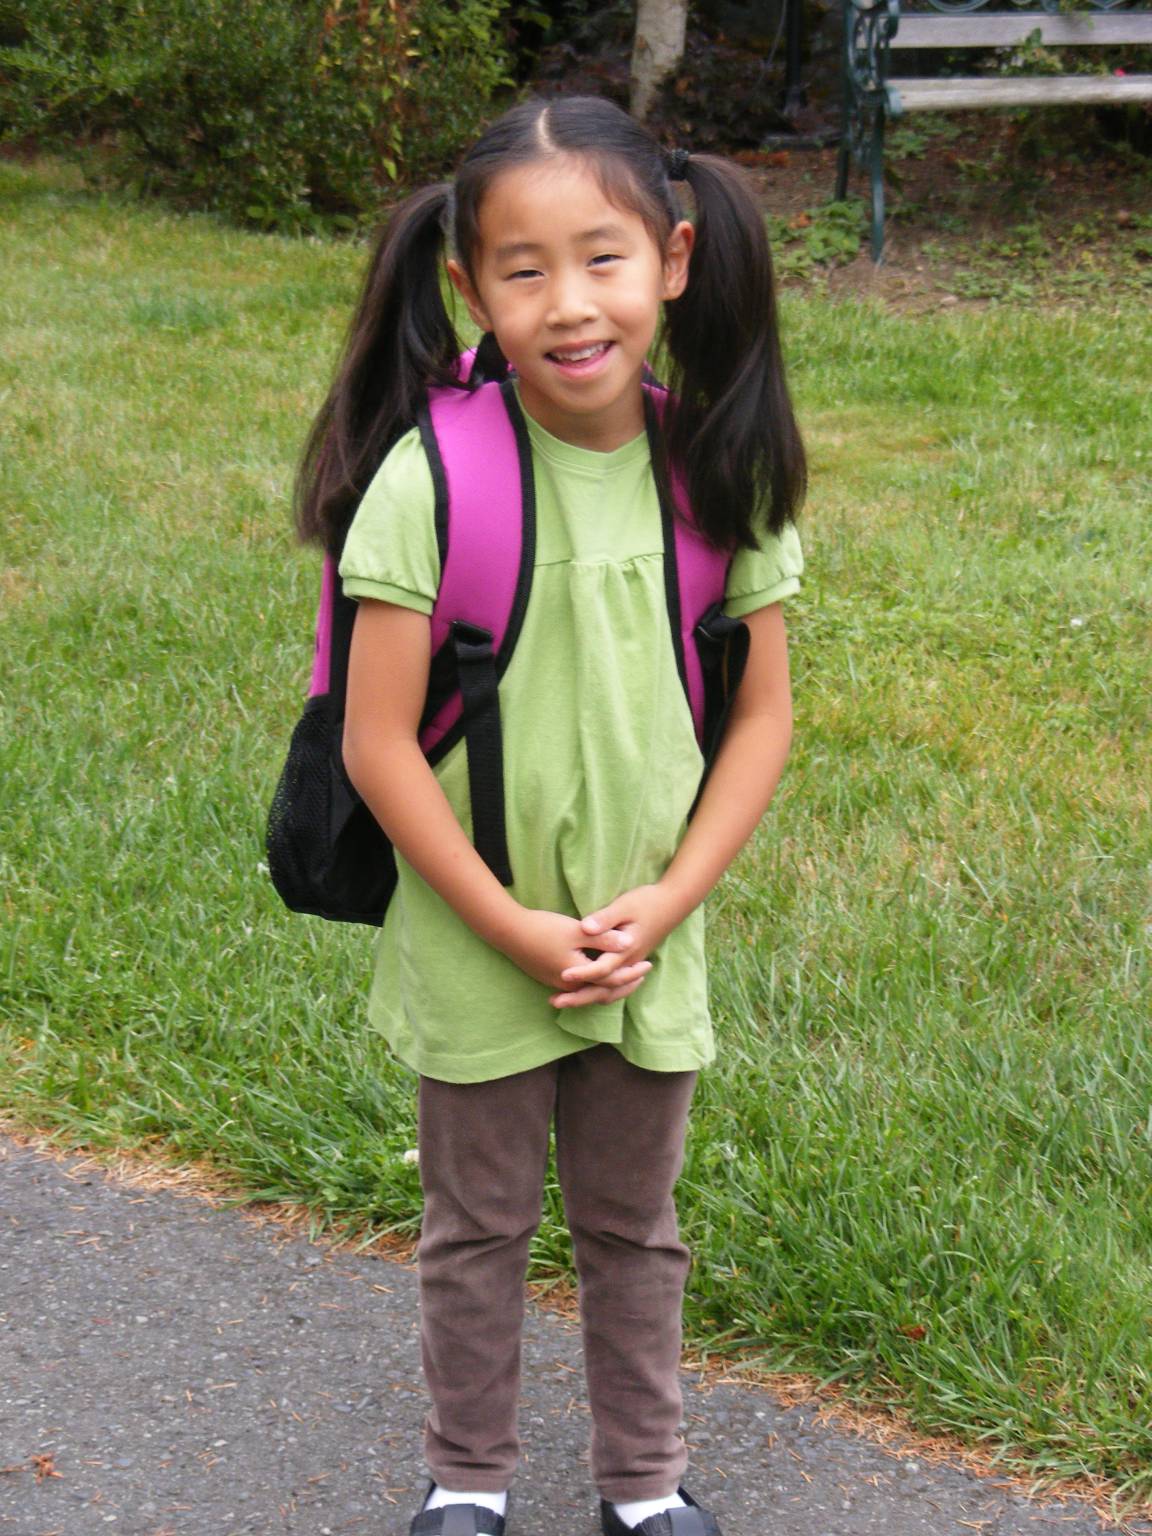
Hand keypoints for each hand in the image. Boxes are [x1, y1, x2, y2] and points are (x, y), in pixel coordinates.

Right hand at [497, 907, 653, 1007]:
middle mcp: (569, 986)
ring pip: (590, 989)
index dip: (631, 973)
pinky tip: (597, 972)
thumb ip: (604, 938)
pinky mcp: (549, 976)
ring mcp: (556, 983)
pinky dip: (593, 981)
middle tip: (643, 975)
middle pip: (602, 990)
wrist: (508, 931)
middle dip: (624, 984)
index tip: (648, 964)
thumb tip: (630, 943)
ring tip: (625, 976)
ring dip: (609, 984)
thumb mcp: (577, 931)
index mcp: (578, 975)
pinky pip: (578, 985)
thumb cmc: (543, 928)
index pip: (612, 980)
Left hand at [551, 883, 683, 1009]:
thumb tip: (585, 928)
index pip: (602, 968)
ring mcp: (630, 965)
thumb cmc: (647, 902)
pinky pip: (614, 986)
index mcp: (626, 950)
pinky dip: (598, 993)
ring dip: (586, 998)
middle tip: (554, 1002)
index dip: (582, 973)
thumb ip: (605, 919)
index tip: (563, 975)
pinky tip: (582, 992)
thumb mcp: (624, 906)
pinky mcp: (629, 963)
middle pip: (604, 989)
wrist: (672, 904)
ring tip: (562, 1001)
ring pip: (610, 991)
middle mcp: (628, 963)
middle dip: (579, 997)